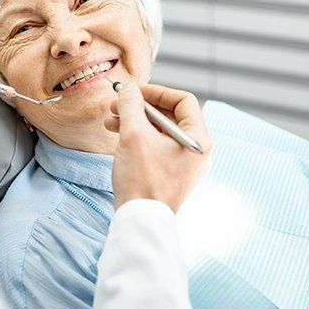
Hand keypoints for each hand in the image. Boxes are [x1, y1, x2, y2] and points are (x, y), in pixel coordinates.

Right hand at [104, 83, 211, 212]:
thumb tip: (127, 88)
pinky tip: (116, 135)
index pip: (183, 100)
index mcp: (198, 139)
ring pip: (159, 131)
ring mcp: (183, 163)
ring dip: (134, 121)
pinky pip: (155, 146)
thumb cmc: (142, 179)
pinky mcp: (170, 173)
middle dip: (139, 107)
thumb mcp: (134, 134)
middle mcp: (195, 150)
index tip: (133, 91)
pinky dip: (137, 137)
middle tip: (116, 104)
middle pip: (169, 115)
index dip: (156, 91)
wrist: (139, 220)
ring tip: (110, 120)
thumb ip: (130, 105)